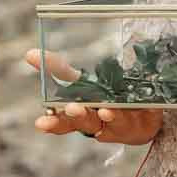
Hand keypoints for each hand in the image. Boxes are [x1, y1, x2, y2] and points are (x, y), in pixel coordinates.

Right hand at [25, 50, 161, 144]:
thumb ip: (58, 70)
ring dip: (109, 116)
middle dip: (80, 116)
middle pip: (88, 122)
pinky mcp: (147, 120)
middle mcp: (102, 122)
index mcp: (84, 115)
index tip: (40, 123)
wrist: (144, 118)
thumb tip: (29, 53)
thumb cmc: (106, 100)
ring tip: (105, 111)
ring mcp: (124, 123)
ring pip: (115, 121)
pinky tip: (140, 104)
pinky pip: (145, 114)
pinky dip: (141, 111)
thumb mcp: (82, 83)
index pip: (65, 122)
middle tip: (73, 108)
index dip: (54, 123)